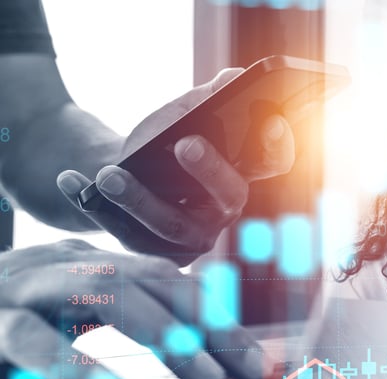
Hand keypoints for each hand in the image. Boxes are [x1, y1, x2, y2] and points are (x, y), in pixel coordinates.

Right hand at [0, 240, 271, 378]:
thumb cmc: (15, 319)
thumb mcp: (75, 315)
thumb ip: (128, 322)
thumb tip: (199, 359)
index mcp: (96, 265)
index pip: (170, 282)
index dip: (216, 315)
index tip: (253, 358)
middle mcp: (70, 267)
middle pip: (151, 281)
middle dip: (204, 322)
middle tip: (242, 367)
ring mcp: (30, 290)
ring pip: (104, 294)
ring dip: (159, 330)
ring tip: (199, 368)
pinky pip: (35, 341)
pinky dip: (75, 366)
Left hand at [56, 69, 294, 264]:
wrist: (122, 174)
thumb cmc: (161, 141)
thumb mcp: (182, 114)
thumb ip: (208, 98)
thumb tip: (232, 77)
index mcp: (242, 172)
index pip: (273, 161)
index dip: (279, 145)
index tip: (270, 121)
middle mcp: (225, 210)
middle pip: (230, 197)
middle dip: (210, 170)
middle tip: (185, 143)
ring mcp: (194, 238)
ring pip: (170, 225)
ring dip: (138, 199)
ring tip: (108, 174)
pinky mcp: (157, 254)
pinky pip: (126, 236)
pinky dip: (94, 207)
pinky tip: (68, 180)